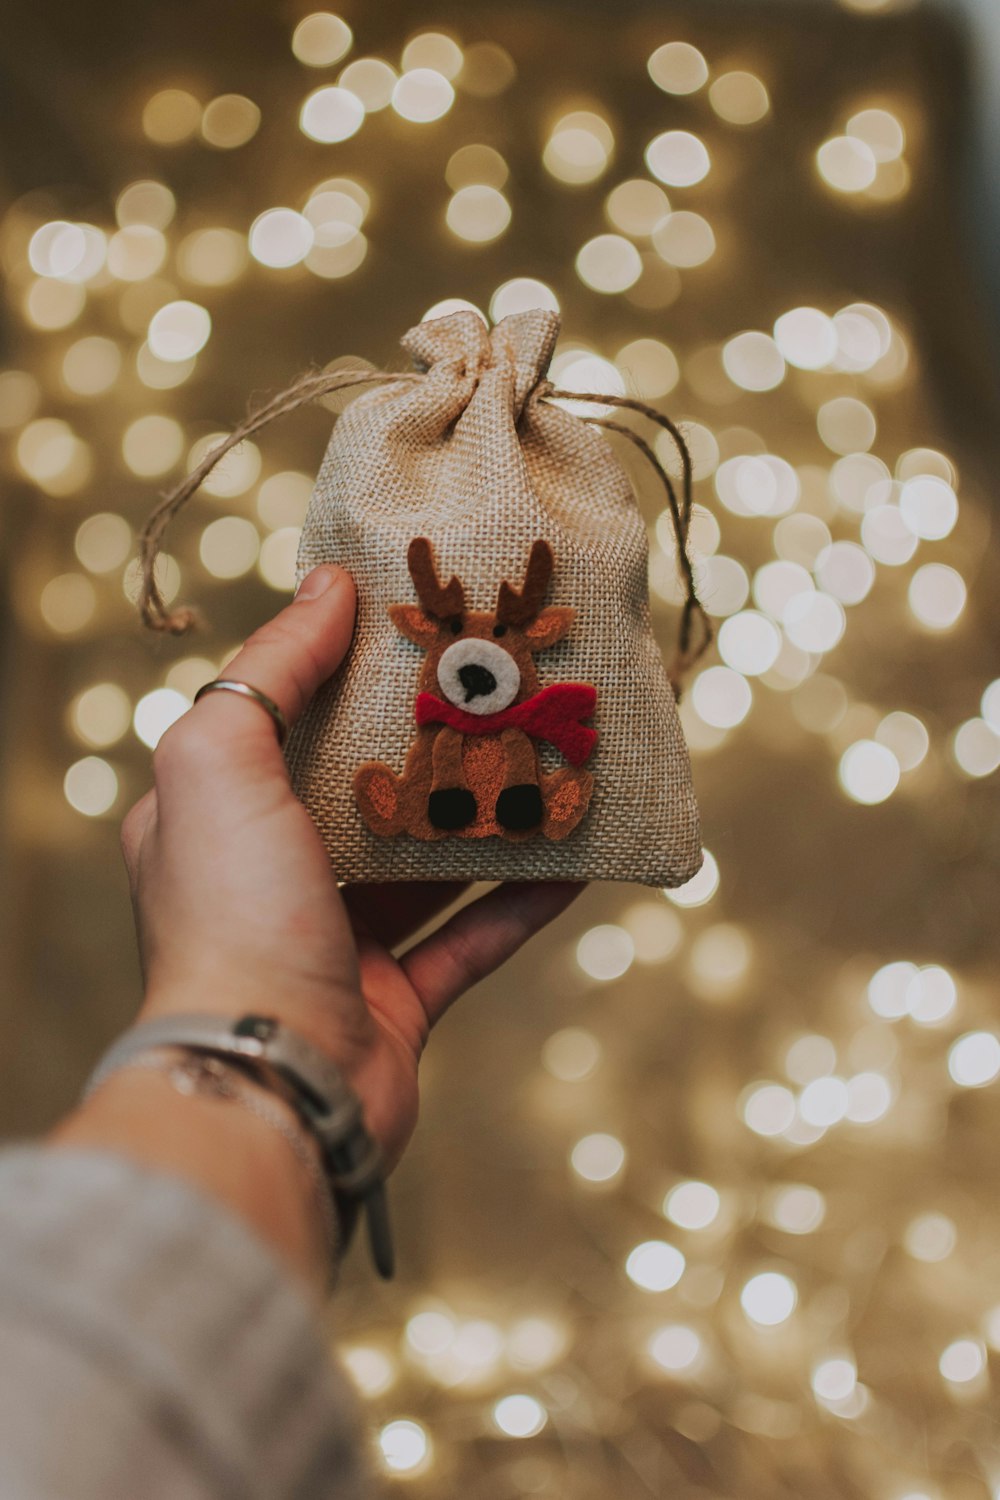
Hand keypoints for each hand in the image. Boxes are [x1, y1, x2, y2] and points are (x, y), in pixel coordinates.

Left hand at [121, 565, 582, 1172]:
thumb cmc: (232, 916)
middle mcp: (266, 881)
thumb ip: (269, 670)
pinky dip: (522, 898)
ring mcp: (334, 945)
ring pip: (424, 865)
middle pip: (361, 790)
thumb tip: (329, 585)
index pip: (276, 724)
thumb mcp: (219, 762)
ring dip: (486, 818)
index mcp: (209, 822)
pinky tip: (577, 858)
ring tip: (548, 761)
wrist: (274, 1084)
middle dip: (432, 742)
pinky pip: (471, 937)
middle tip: (498, 687)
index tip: (413, 624)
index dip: (339, 671)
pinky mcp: (395, 1002)